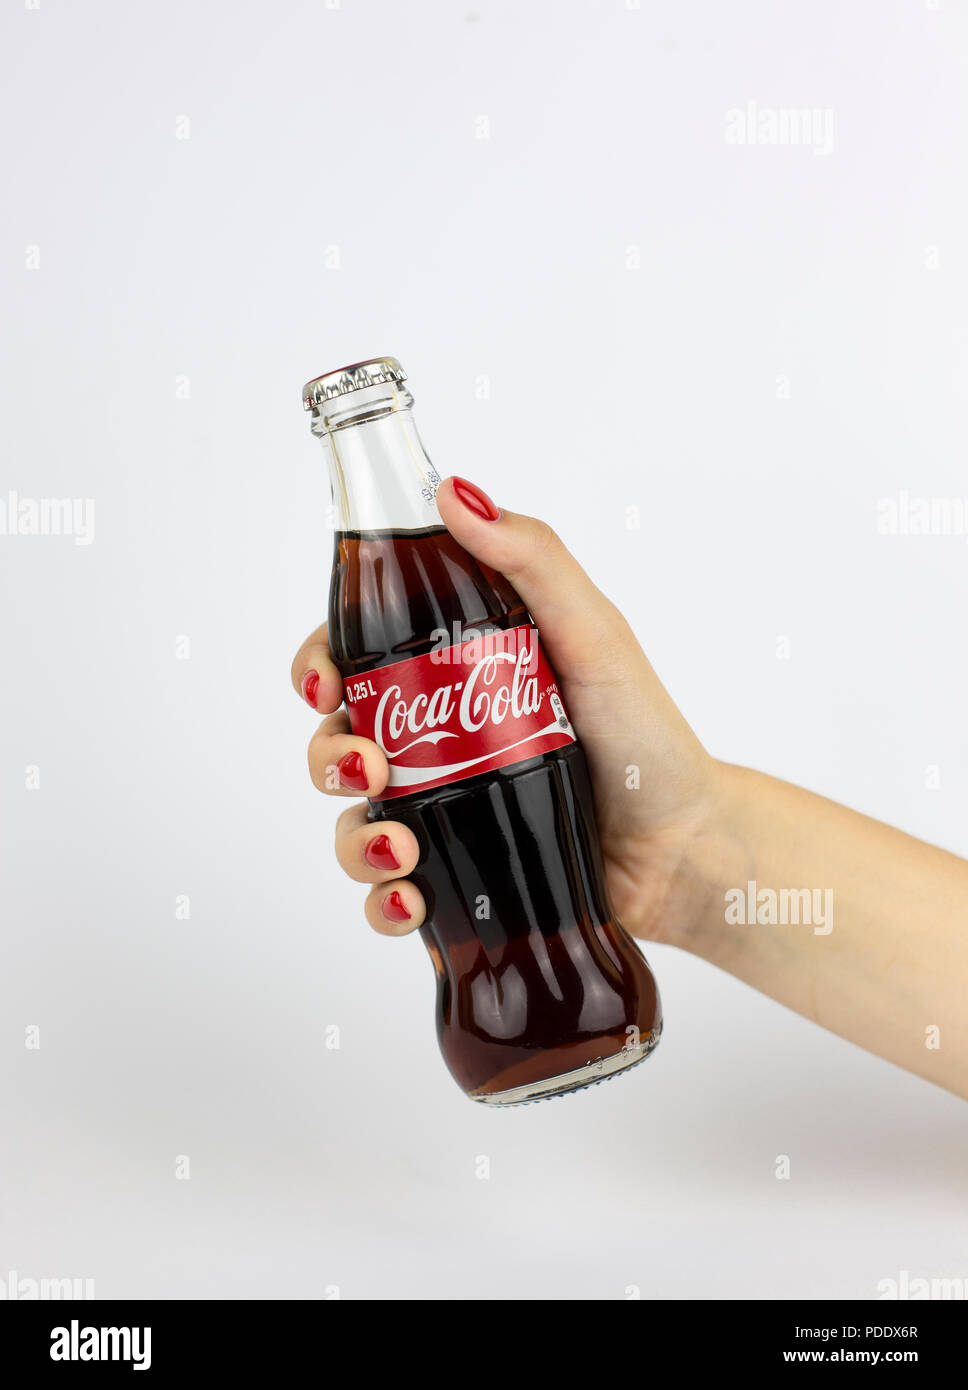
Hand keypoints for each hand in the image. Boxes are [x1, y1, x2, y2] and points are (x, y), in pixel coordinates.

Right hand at [290, 477, 722, 944]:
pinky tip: (411, 897)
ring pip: (354, 821)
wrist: (685, 848)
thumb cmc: (646, 738)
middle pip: (339, 739)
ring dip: (352, 838)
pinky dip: (383, 899)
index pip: (359, 658)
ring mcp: (447, 812)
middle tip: (368, 766)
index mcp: (457, 676)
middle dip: (327, 755)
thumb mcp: (595, 635)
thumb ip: (533, 562)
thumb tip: (454, 495)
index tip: (321, 683)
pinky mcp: (460, 876)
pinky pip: (391, 892)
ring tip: (400, 852)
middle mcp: (440, 742)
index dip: (319, 665)